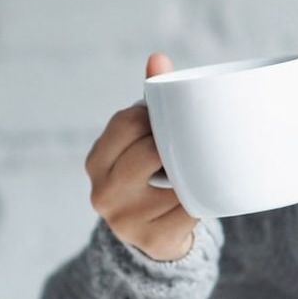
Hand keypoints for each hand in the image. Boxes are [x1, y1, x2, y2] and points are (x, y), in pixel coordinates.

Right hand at [84, 52, 197, 261]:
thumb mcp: (141, 141)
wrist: (155, 237)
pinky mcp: (154, 240)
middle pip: (150, 150)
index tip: (168, 120)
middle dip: (173, 144)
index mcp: (96, 161)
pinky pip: (190, 209)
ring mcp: (126, 221)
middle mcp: (102, 192)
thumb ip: (150, 103)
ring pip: (175, 179)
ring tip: (194, 170)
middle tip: (188, 144)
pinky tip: (200, 195)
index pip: (127, 122)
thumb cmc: (150, 174)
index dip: (154, 116)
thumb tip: (158, 58)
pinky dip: (201, 198)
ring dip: (192, 172)